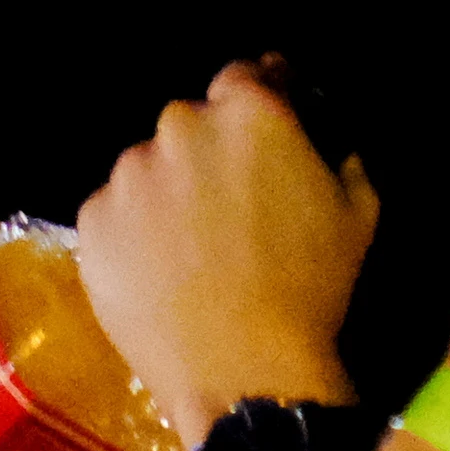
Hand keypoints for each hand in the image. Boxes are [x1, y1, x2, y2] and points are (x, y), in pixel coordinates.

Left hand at [70, 56, 375, 434]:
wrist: (243, 372)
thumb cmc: (313, 289)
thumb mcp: (357, 209)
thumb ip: (335, 152)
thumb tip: (321, 139)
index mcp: (248, 113)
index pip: (243, 78)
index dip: (253, 102)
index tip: (257, 135)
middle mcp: (179, 127)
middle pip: (189, 124)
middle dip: (205, 153)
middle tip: (225, 208)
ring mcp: (128, 176)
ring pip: (146, 169)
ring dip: (164, 192)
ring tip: (187, 249)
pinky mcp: (91, 222)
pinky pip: (113, 214)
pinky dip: (130, 233)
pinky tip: (157, 273)